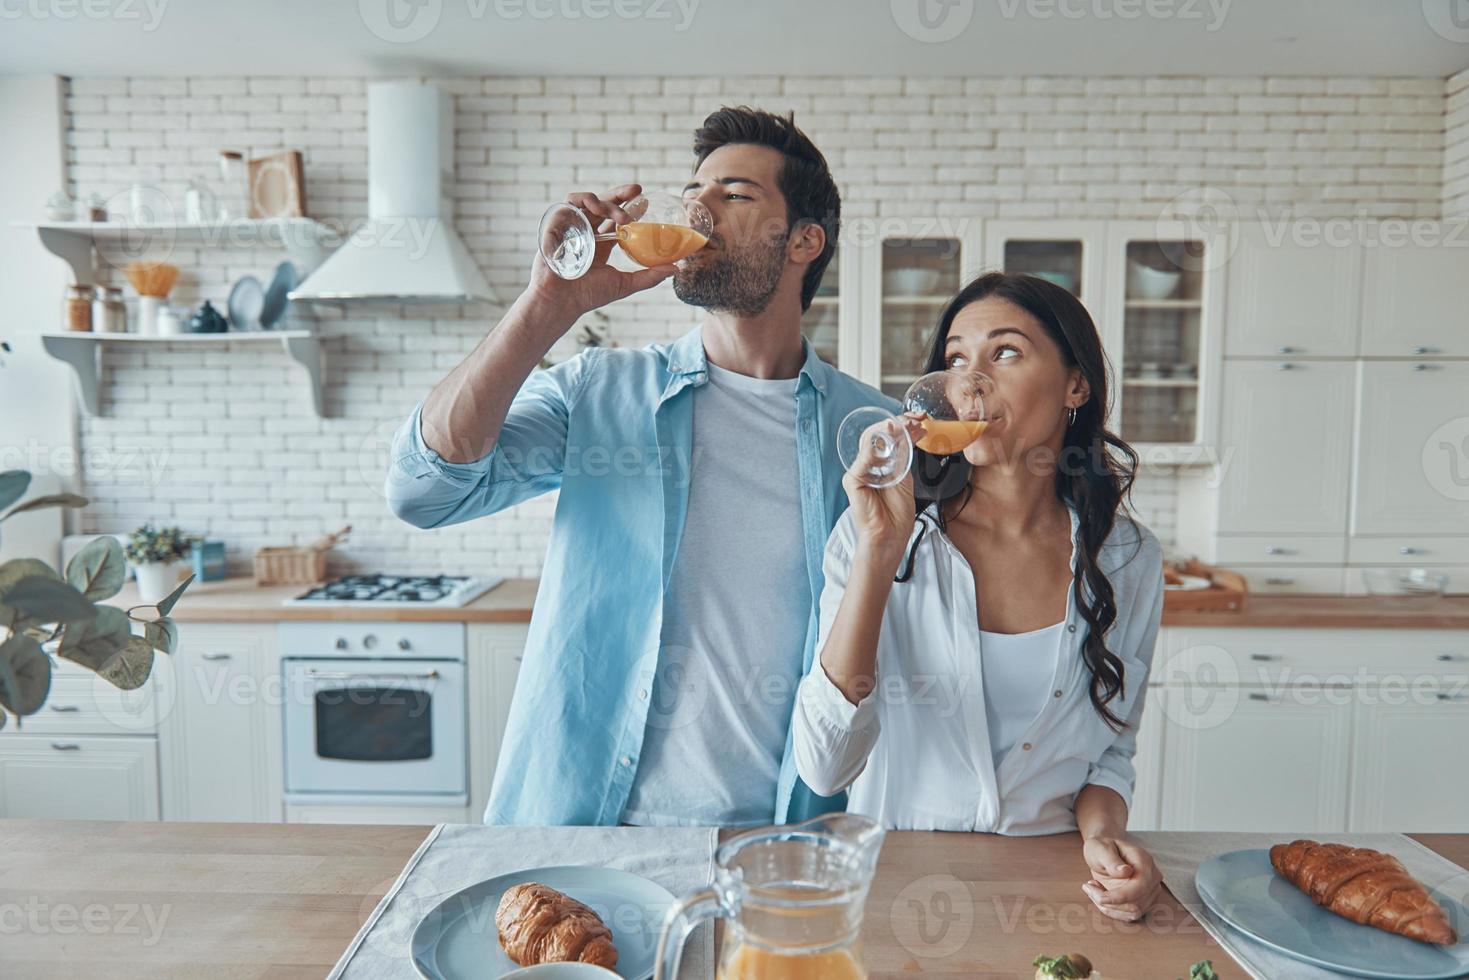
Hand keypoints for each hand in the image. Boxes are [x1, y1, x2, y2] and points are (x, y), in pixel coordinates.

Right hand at [524, 183, 676, 319]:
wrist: (561, 300)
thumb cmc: (588, 295)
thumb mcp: (624, 284)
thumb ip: (649, 276)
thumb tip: (676, 269)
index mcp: (601, 243)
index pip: (616, 219)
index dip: (630, 208)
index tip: (646, 203)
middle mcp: (586, 231)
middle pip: (603, 204)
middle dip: (620, 194)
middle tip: (638, 190)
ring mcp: (571, 226)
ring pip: (588, 200)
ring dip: (605, 201)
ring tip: (621, 216)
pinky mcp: (556, 223)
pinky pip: (568, 203)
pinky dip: (582, 201)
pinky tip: (595, 209)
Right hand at [842, 413, 924, 568]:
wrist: (890, 535)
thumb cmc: (897, 513)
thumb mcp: (905, 478)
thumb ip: (902, 457)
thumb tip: (906, 434)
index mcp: (880, 465)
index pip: (888, 439)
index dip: (903, 427)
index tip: (921, 421)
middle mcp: (868, 466)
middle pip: (879, 437)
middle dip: (899, 424)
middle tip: (915, 419)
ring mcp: (859, 472)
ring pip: (872, 444)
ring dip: (890, 432)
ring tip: (908, 427)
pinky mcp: (852, 480)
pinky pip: (863, 460)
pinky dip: (875, 450)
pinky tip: (888, 442)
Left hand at [1081, 834, 1163, 921]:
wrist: (1105, 852)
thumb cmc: (1102, 847)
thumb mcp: (1100, 848)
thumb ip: (1111, 859)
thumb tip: (1125, 871)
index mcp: (1144, 861)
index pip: (1140, 886)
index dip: (1121, 896)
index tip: (1100, 898)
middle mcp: (1152, 878)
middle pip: (1136, 903)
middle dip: (1109, 901)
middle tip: (1089, 887)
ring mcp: (1150, 892)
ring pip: (1132, 912)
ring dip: (1108, 906)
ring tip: (1093, 888)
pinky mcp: (1143, 902)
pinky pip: (1129, 915)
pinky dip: (1111, 910)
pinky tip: (1101, 894)